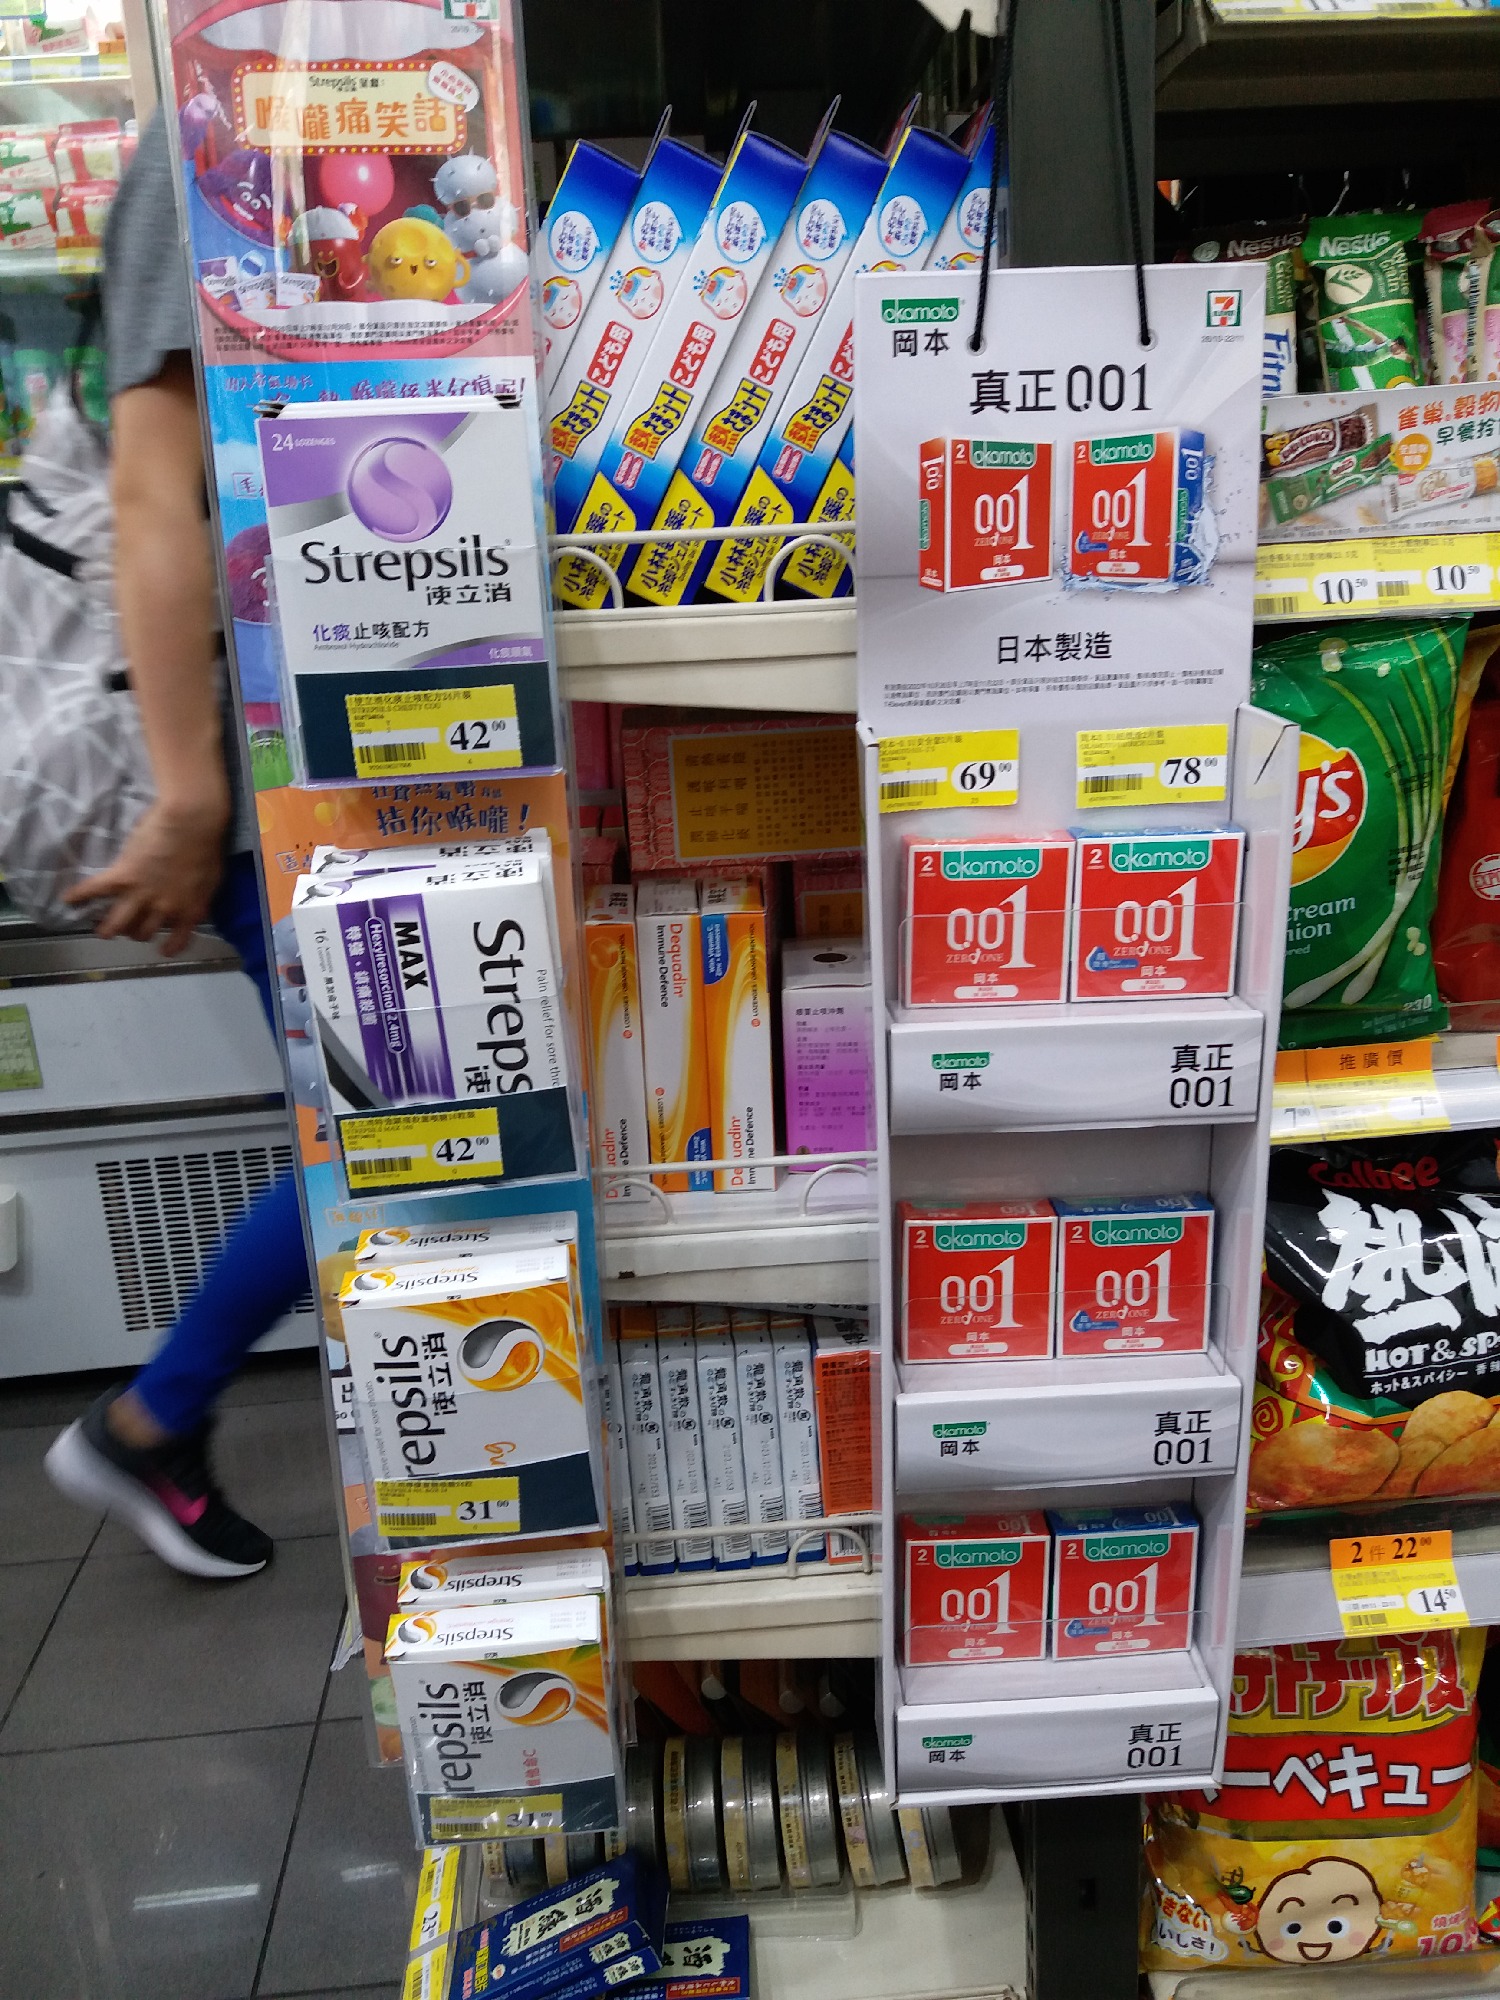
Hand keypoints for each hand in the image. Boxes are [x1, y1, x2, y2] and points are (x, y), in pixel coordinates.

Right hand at [64, 794, 228, 953]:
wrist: (191, 823)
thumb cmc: (207, 846)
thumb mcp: (212, 880)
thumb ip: (199, 896)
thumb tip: (193, 903)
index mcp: (189, 910)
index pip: (178, 939)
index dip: (169, 947)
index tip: (162, 950)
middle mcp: (163, 909)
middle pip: (143, 932)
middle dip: (135, 933)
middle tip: (129, 927)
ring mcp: (141, 894)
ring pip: (118, 923)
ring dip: (108, 929)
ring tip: (102, 931)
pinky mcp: (122, 876)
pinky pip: (96, 890)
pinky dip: (80, 895)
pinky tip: (68, 900)